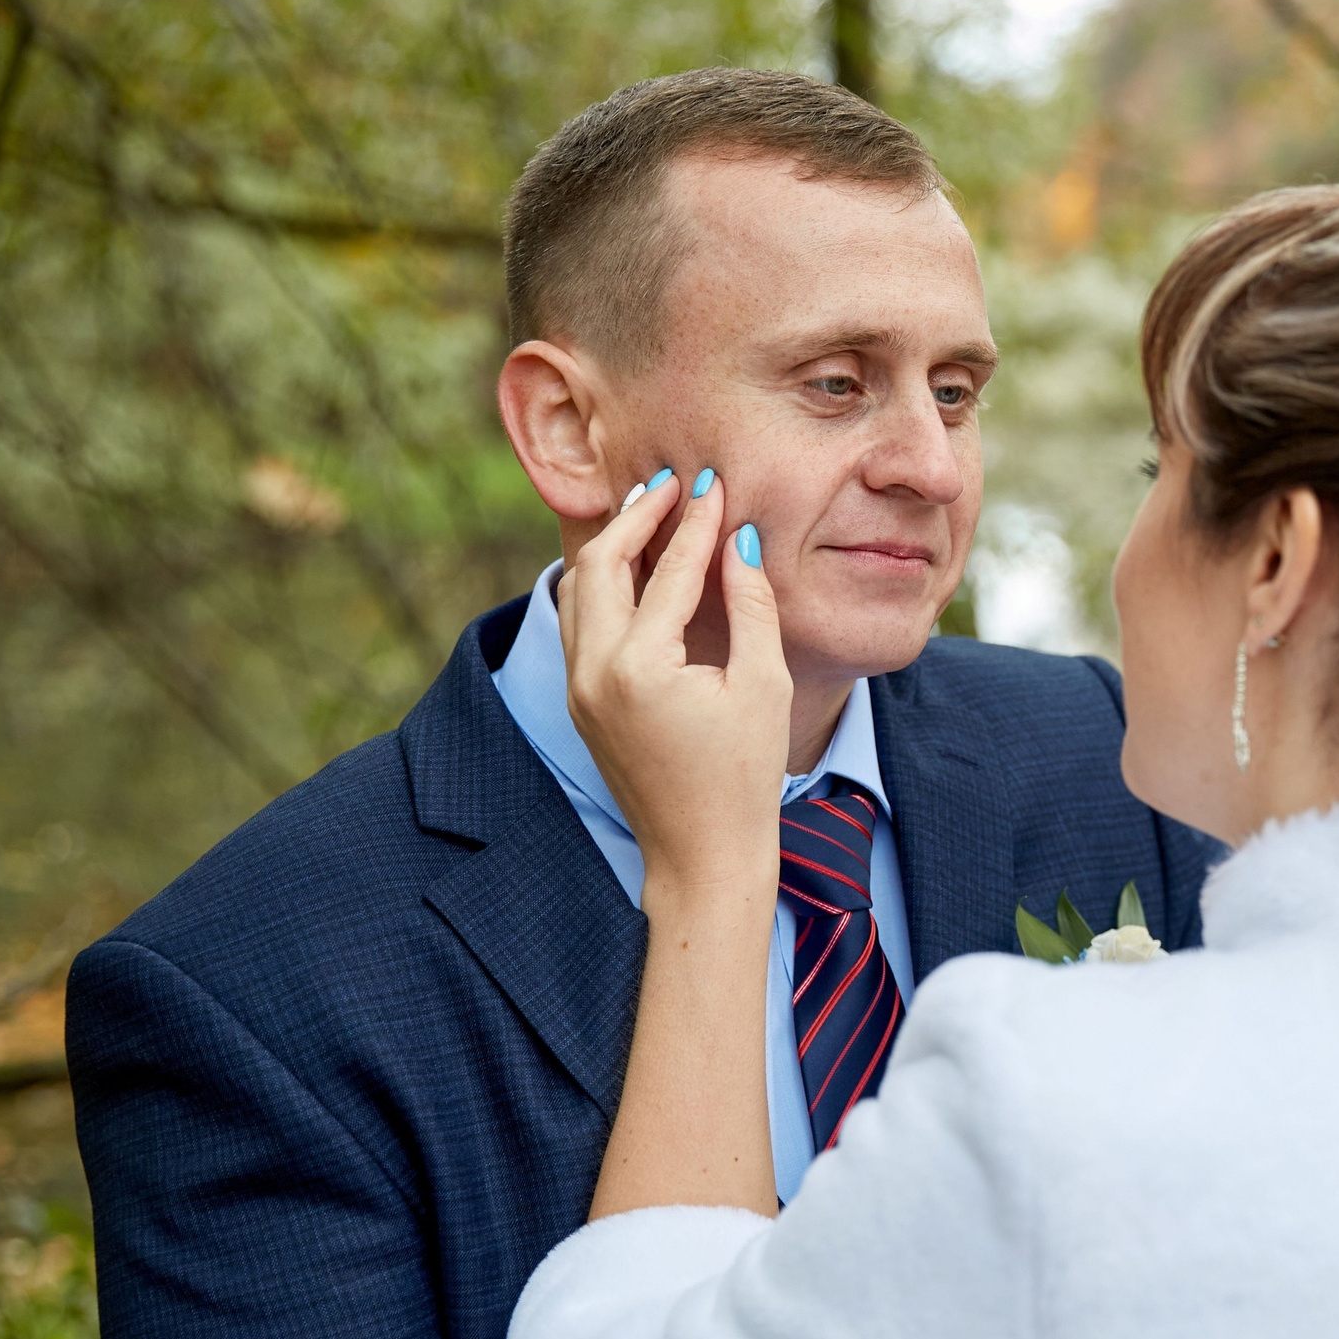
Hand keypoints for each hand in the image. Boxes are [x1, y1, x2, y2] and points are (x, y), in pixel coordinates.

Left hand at [558, 470, 790, 899]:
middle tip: (672, 484)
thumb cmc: (744, 777)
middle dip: (637, 517)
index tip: (714, 482)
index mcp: (640, 667)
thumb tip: (738, 540)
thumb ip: (750, 604)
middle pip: (601, 563)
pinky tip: (631, 567)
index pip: (670, 570)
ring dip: (611, 546)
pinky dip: (600, 584)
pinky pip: (578, 621)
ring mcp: (579, 688)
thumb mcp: (761, 685)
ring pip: (577, 589)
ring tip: (648, 513)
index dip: (696, 522)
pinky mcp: (580, 702)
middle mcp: (594, 671)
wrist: (701, 856)